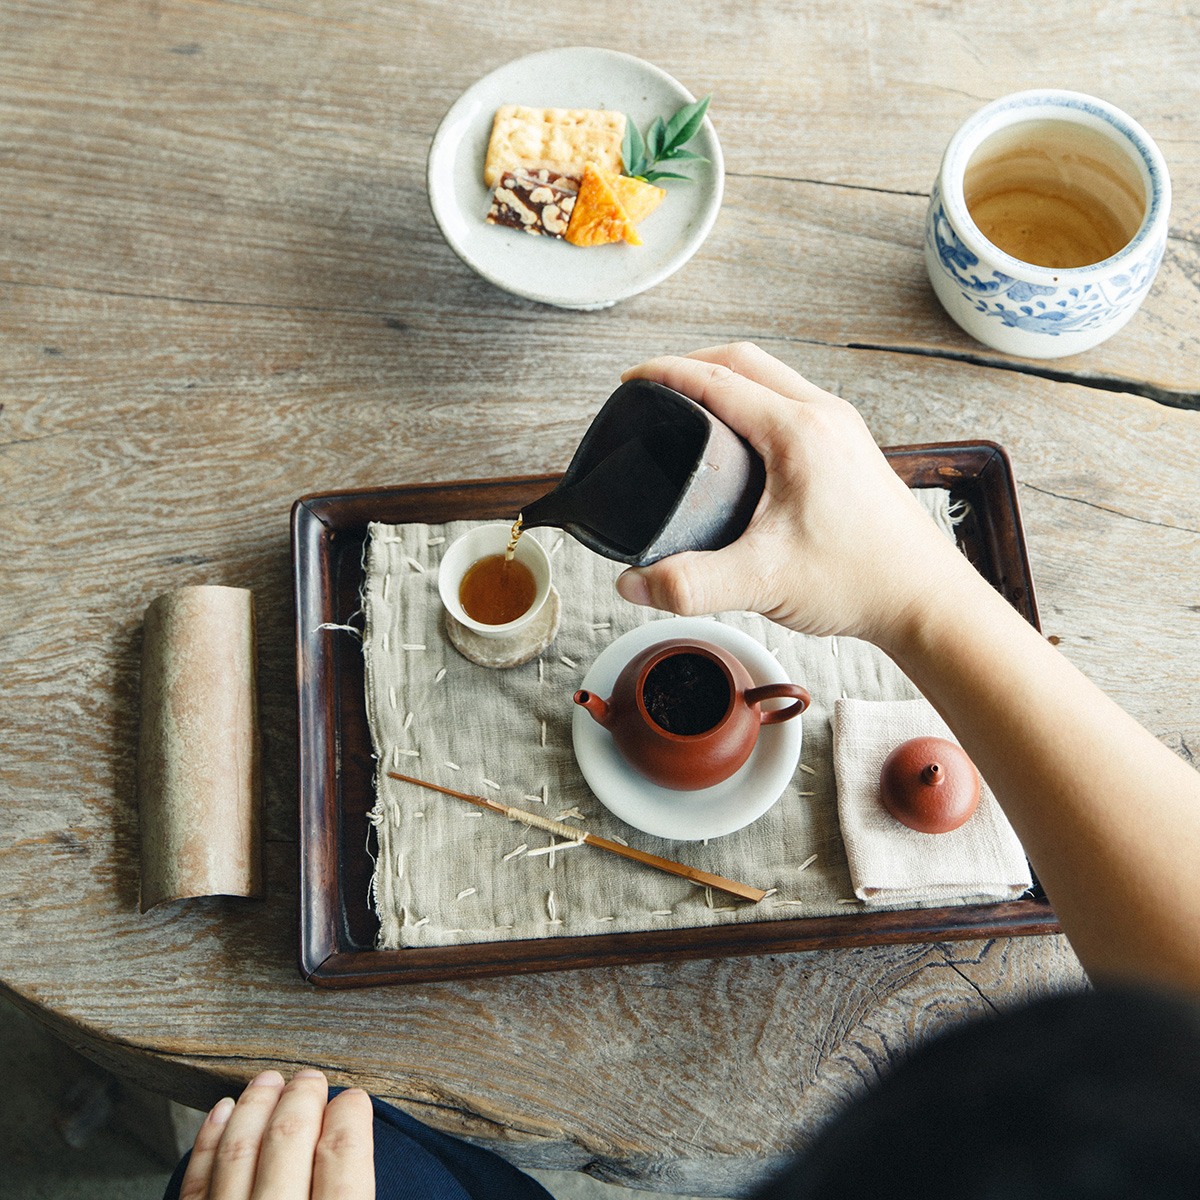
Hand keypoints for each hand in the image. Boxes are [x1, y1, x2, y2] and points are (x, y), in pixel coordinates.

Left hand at [179, 1069, 373, 1199]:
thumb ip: (356, 1193)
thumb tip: (365, 1153)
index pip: (344, 1155)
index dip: (351, 1117)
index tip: (354, 1100)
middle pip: (289, 1141)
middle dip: (302, 1099)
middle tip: (310, 1079)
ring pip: (239, 1151)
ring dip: (254, 1107)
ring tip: (267, 1082)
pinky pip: (197, 1182)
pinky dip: (209, 1142)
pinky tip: (222, 1113)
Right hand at [615, 343, 969, 650]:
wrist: (924, 600)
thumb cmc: (861, 580)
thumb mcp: (762, 582)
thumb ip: (689, 584)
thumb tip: (632, 584)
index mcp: (799, 431)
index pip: (717, 379)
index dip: (665, 373)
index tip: (630, 381)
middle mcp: (824, 416)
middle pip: (745, 361)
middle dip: (692, 363)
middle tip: (653, 387)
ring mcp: (842, 429)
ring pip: (773, 378)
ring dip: (727, 378)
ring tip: (689, 405)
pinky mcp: (850, 449)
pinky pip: (793, 402)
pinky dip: (755, 400)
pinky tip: (740, 439)